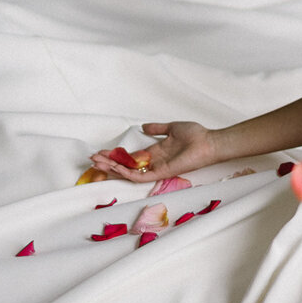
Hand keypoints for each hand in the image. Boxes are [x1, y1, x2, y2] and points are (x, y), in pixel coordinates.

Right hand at [90, 122, 217, 182]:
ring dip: (112, 169)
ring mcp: (156, 168)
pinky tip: (114, 169)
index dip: (115, 156)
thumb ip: (157, 129)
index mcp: (154, 152)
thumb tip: (143, 126)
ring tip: (97, 164)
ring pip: (129, 173)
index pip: (130, 157)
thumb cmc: (195, 135)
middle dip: (108, 164)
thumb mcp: (172, 128)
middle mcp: (152, 162)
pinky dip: (126, 173)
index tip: (100, 153)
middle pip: (125, 166)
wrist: (208, 142)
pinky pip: (140, 176)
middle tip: (92, 161)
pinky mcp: (161, 173)